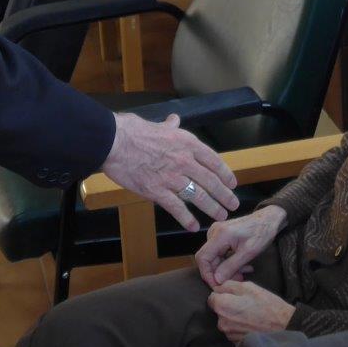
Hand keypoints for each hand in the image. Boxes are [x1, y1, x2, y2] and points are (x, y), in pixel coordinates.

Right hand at [102, 112, 238, 231]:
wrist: (115, 142)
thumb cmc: (134, 131)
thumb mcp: (158, 125)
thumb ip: (170, 126)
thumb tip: (174, 120)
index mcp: (186, 143)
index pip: (213, 161)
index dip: (225, 174)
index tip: (232, 183)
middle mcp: (184, 161)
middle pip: (210, 181)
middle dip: (224, 195)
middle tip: (233, 204)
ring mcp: (171, 177)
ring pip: (198, 196)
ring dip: (212, 207)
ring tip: (220, 215)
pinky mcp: (157, 191)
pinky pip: (176, 208)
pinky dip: (186, 218)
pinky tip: (193, 226)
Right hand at [196, 206, 286, 286]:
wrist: (269, 219)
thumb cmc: (262, 232)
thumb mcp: (248, 253)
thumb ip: (231, 266)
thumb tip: (216, 280)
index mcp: (219, 234)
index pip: (202, 258)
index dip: (207, 274)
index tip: (217, 285)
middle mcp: (214, 232)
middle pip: (208, 259)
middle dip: (221, 273)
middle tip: (237, 279)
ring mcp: (217, 233)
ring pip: (215, 258)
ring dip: (227, 269)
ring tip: (244, 272)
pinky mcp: (221, 236)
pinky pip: (220, 254)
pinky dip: (229, 263)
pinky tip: (243, 266)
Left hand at [209, 281, 296, 342]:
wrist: (283, 327)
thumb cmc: (267, 305)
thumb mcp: (249, 287)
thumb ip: (229, 285)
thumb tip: (218, 287)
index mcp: (222, 306)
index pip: (212, 297)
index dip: (222, 293)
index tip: (233, 294)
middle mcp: (222, 322)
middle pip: (218, 309)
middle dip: (228, 305)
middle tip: (245, 303)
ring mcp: (228, 334)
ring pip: (226, 320)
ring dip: (233, 316)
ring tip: (249, 313)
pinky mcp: (235, 342)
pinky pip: (232, 329)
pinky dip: (238, 325)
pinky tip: (250, 322)